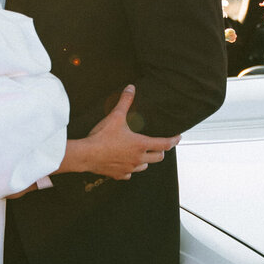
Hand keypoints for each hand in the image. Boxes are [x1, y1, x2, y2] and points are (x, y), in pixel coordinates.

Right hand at [61, 86, 179, 180]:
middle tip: (159, 145)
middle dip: (161, 151)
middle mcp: (138, 158)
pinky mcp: (119, 174)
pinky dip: (129, 168)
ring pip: (145, 166)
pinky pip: (129, 174)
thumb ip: (125, 101)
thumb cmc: (102, 137)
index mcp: (141, 144)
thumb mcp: (115, 116)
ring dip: (146, 160)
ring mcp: (129, 168)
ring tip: (141, 153)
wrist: (86, 155)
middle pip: (158, 157)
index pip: (165, 144)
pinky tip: (125, 163)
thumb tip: (131, 88)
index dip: (174, 140)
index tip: (178, 138)